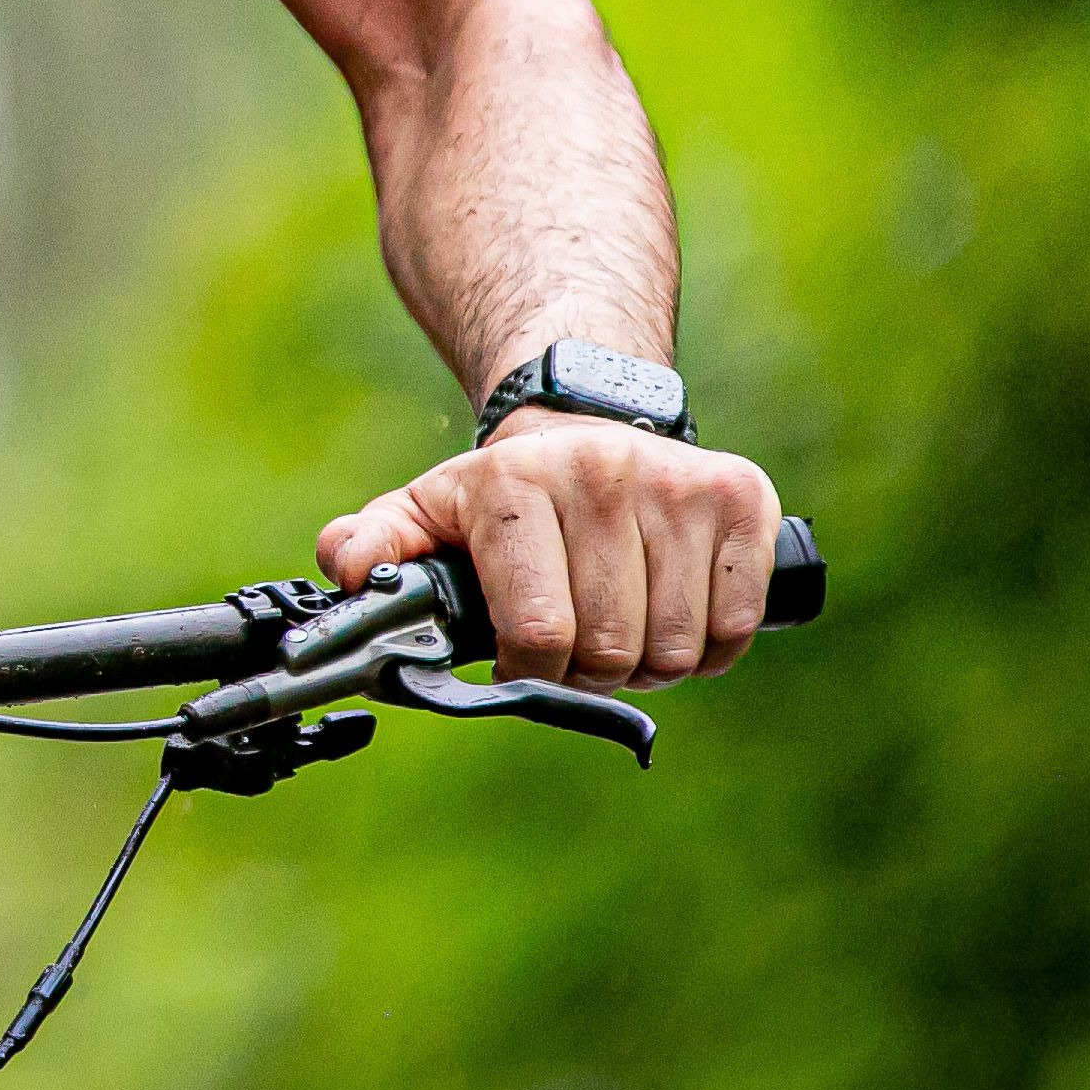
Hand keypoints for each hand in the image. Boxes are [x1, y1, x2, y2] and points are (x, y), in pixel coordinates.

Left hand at [314, 412, 783, 690]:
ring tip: (622, 626)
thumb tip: (349, 573)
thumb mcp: (427, 512)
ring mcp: (676, 483)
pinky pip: (737, 625)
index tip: (524, 655)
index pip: (537, 634)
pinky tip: (676, 612)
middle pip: (609, 650)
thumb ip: (373, 546)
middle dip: (589, 671)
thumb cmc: (504, 495)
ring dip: (651, 663)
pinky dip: (712, 646)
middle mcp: (599, 471)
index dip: (531, 669)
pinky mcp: (740, 497)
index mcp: (514, 482)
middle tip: (576, 644)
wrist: (589, 418)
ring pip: (676, 648)